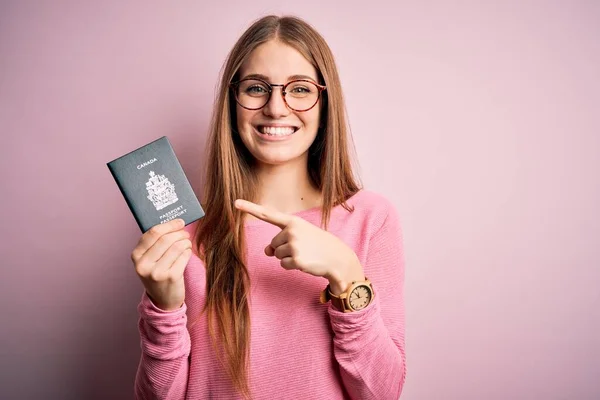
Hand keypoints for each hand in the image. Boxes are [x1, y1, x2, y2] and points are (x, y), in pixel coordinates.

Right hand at [130, 219, 191, 310]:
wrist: (163, 299)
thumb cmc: (158, 273)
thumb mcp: (149, 260)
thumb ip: (155, 243)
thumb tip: (174, 223)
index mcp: (136, 256)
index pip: (152, 233)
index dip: (168, 225)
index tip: (179, 221)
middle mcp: (144, 265)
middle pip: (166, 238)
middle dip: (179, 233)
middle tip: (185, 233)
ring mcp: (157, 272)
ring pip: (177, 246)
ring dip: (185, 242)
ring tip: (187, 243)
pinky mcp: (171, 277)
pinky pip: (184, 256)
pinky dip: (188, 251)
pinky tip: (187, 253)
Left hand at [234, 199, 363, 293]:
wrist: (338, 257)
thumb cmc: (317, 244)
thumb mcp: (300, 236)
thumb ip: (280, 240)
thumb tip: (266, 251)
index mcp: (293, 221)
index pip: (268, 214)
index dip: (250, 208)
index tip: (235, 203)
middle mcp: (292, 231)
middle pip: (273, 243)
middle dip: (284, 248)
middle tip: (303, 247)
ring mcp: (294, 245)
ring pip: (277, 255)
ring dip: (288, 257)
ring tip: (305, 254)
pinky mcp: (296, 259)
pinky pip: (283, 265)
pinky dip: (292, 266)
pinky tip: (305, 262)